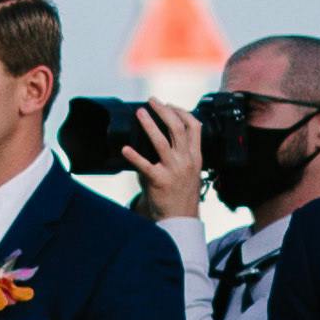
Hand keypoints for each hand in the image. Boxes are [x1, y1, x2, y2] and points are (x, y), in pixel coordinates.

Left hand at [120, 99, 201, 223]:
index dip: (181, 111)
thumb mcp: (188, 170)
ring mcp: (174, 170)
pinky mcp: (160, 181)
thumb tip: (158, 135)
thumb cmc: (180, 192)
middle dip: (164, 111)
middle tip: (151, 100)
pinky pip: (145, 166)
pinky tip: (124, 149)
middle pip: (178, 128)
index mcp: (195, 155)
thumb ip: (178, 153)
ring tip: (139, 113)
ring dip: (149, 125)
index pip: (194, 126)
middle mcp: (187, 160)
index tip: (168, 104)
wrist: (180, 218)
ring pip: (162, 142)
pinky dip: (134, 156)